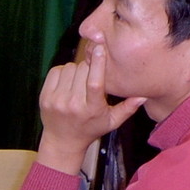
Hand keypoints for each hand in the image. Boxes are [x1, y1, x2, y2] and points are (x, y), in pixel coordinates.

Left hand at [36, 44, 145, 174]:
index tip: (100, 48)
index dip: (98, 63)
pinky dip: (63, 72)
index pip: (95, 83)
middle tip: (91, 77)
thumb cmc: (91, 129)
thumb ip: (128, 108)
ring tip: (79, 82)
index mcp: (91, 109)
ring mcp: (57, 101)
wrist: (62, 141)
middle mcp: (73, 105)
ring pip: (70, 68)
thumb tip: (144, 95)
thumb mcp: (112, 122)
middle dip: (89, 68)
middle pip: (83, 71)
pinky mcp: (45, 97)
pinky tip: (68, 82)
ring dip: (76, 70)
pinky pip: (56, 71)